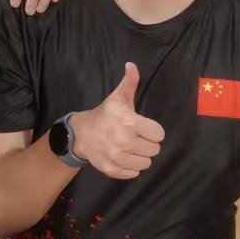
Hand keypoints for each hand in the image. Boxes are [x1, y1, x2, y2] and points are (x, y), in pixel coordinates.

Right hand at [68, 63, 165, 179]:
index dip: (152, 130)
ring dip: (140, 155)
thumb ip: (129, 82)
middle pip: (154, 150)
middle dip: (146, 143)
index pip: (159, 134)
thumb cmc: (104, 114)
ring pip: (146, 163)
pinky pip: (134, 173)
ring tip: (129, 146)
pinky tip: (123, 156)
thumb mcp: (117, 97)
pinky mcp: (112, 169)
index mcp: (129, 122)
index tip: (141, 127)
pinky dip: (131, 166)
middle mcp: (124, 141)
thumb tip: (132, 65)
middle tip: (135, 136)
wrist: (80, 133)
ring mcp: (118, 157)